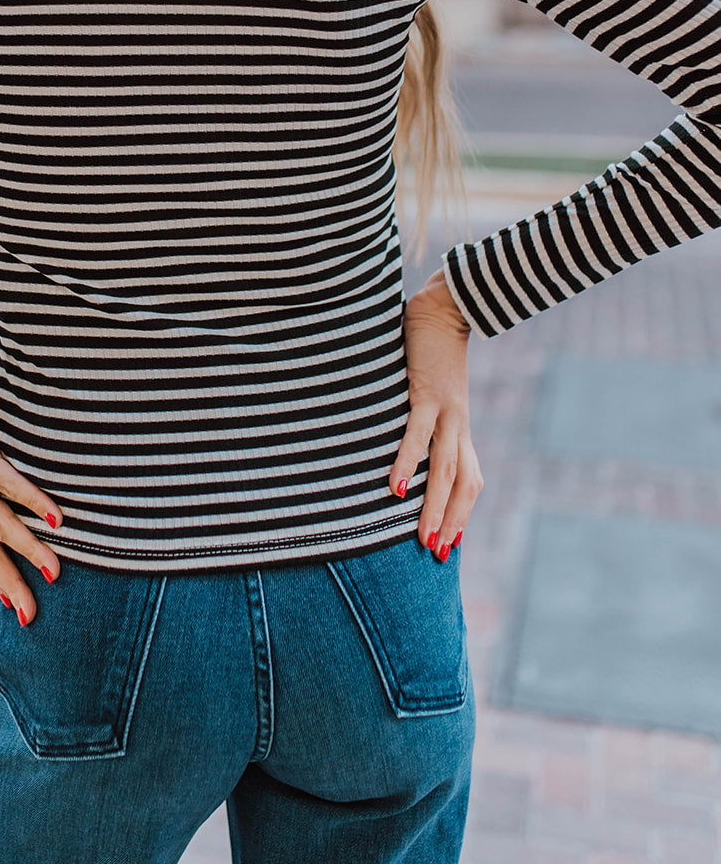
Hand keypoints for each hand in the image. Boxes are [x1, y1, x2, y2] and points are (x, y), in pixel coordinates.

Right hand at [390, 269, 483, 560]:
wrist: (446, 308)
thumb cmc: (434, 349)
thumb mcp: (435, 390)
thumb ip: (428, 414)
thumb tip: (412, 438)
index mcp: (460, 426)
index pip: (470, 479)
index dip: (462, 512)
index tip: (451, 542)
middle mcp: (458, 424)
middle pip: (461, 483)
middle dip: (451, 521)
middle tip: (438, 555)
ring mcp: (444, 410)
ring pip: (444, 469)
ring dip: (434, 506)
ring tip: (423, 537)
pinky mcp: (426, 394)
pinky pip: (416, 436)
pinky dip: (405, 462)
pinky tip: (394, 487)